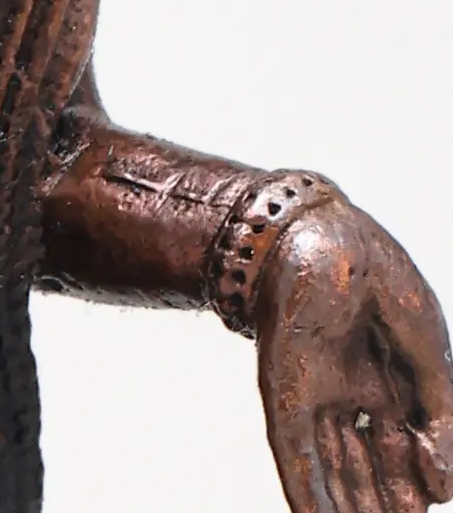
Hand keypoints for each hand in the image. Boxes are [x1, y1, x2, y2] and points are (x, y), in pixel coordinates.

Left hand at [258, 197, 452, 511]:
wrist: (325, 235)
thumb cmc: (381, 278)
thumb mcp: (429, 353)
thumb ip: (442, 419)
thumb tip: (446, 491)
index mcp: (386, 374)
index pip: (403, 442)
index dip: (417, 478)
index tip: (429, 503)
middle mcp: (349, 387)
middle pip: (368, 460)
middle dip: (384, 501)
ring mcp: (314, 390)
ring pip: (332, 465)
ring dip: (347, 507)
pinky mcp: (283, 389)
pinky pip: (294, 453)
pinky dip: (306, 492)